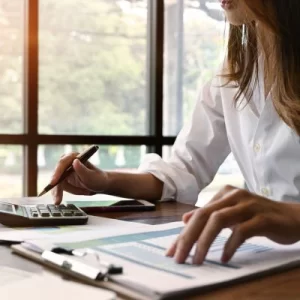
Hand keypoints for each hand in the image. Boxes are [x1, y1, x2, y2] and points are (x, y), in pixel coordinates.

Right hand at [50, 153, 108, 204]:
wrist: (101, 185)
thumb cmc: (98, 179)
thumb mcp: (91, 176)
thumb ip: (83, 170)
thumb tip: (75, 161)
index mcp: (75, 157)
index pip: (63, 163)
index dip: (57, 172)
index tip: (54, 182)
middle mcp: (68, 162)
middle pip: (57, 173)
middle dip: (56, 186)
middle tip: (57, 198)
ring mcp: (65, 171)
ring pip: (56, 182)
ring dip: (59, 191)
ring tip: (61, 200)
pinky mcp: (64, 179)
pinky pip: (59, 187)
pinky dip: (59, 194)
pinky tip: (59, 200)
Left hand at [166, 185, 299, 264]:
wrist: (292, 217)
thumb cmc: (258, 216)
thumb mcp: (231, 213)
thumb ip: (210, 214)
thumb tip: (185, 219)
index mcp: (224, 194)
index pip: (198, 214)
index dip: (183, 233)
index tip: (172, 251)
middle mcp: (234, 195)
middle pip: (204, 215)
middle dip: (188, 237)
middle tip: (179, 257)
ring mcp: (248, 205)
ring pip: (219, 220)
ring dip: (205, 241)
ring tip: (197, 259)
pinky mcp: (263, 218)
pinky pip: (242, 231)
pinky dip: (230, 245)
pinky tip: (224, 258)